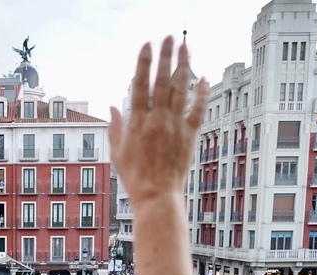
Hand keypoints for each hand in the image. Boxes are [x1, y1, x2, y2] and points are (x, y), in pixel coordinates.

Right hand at [108, 38, 206, 206]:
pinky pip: (197, 110)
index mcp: (137, 122)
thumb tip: (113, 106)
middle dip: (165, 56)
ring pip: (181, 90)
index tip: (146, 45)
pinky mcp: (189, 135)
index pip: (140, 85)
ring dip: (183, 66)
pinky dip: (202, 93)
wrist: (156, 195)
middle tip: (168, 37)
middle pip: (162, 81)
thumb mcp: (117, 152)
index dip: (144, 63)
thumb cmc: (135, 177)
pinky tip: (204, 78)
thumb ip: (116, 127)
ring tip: (185, 48)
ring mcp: (174, 126)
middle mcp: (157, 120)